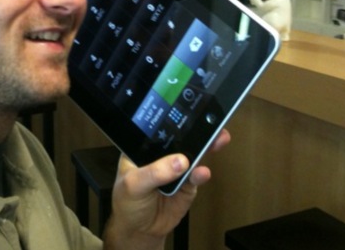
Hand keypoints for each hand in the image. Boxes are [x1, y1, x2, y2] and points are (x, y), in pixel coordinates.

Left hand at [102, 129, 230, 249]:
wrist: (140, 231)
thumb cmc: (128, 202)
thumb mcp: (133, 185)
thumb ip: (154, 173)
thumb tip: (180, 161)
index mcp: (142, 148)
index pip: (157, 130)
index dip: (169, 122)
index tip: (184, 113)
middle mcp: (161, 155)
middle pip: (180, 139)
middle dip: (195, 130)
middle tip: (210, 121)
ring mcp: (176, 169)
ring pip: (193, 154)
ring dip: (205, 147)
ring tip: (216, 140)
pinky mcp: (187, 185)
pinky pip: (196, 176)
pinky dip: (201, 173)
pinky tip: (202, 172)